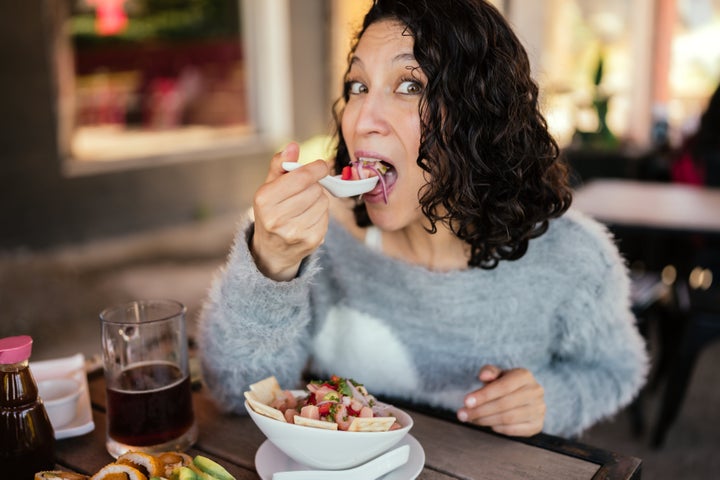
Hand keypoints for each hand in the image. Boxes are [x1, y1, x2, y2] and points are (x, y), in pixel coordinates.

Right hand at [251, 143, 329, 280]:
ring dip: (318, 200)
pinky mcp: (310, 241)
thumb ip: (280, 165)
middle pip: (314, 189)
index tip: (321, 166)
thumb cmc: (272, 211)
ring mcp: (294, 232)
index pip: (301, 177)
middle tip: (304, 192)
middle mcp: (277, 218)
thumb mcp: (269, 187)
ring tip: (305, 206)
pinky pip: (326, 217)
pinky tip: (308, 218)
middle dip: (314, 186)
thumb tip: (293, 146)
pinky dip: (321, 214)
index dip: (316, 168)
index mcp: (264, 199)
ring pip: (323, 202)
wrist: (271, 250)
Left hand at [457, 365, 544, 436]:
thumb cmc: (505, 384)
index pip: (503, 386)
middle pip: (504, 404)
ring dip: (486, 420)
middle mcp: (535, 392)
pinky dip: (497, 428)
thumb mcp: (497, 374)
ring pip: (508, 418)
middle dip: (480, 410)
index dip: (484, 395)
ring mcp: (539, 409)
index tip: (466, 401)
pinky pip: (513, 430)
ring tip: (471, 419)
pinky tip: (488, 424)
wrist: (523, 396)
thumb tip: (484, 375)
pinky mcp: (537, 425)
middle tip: (463, 414)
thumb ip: (489, 371)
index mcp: (525, 376)